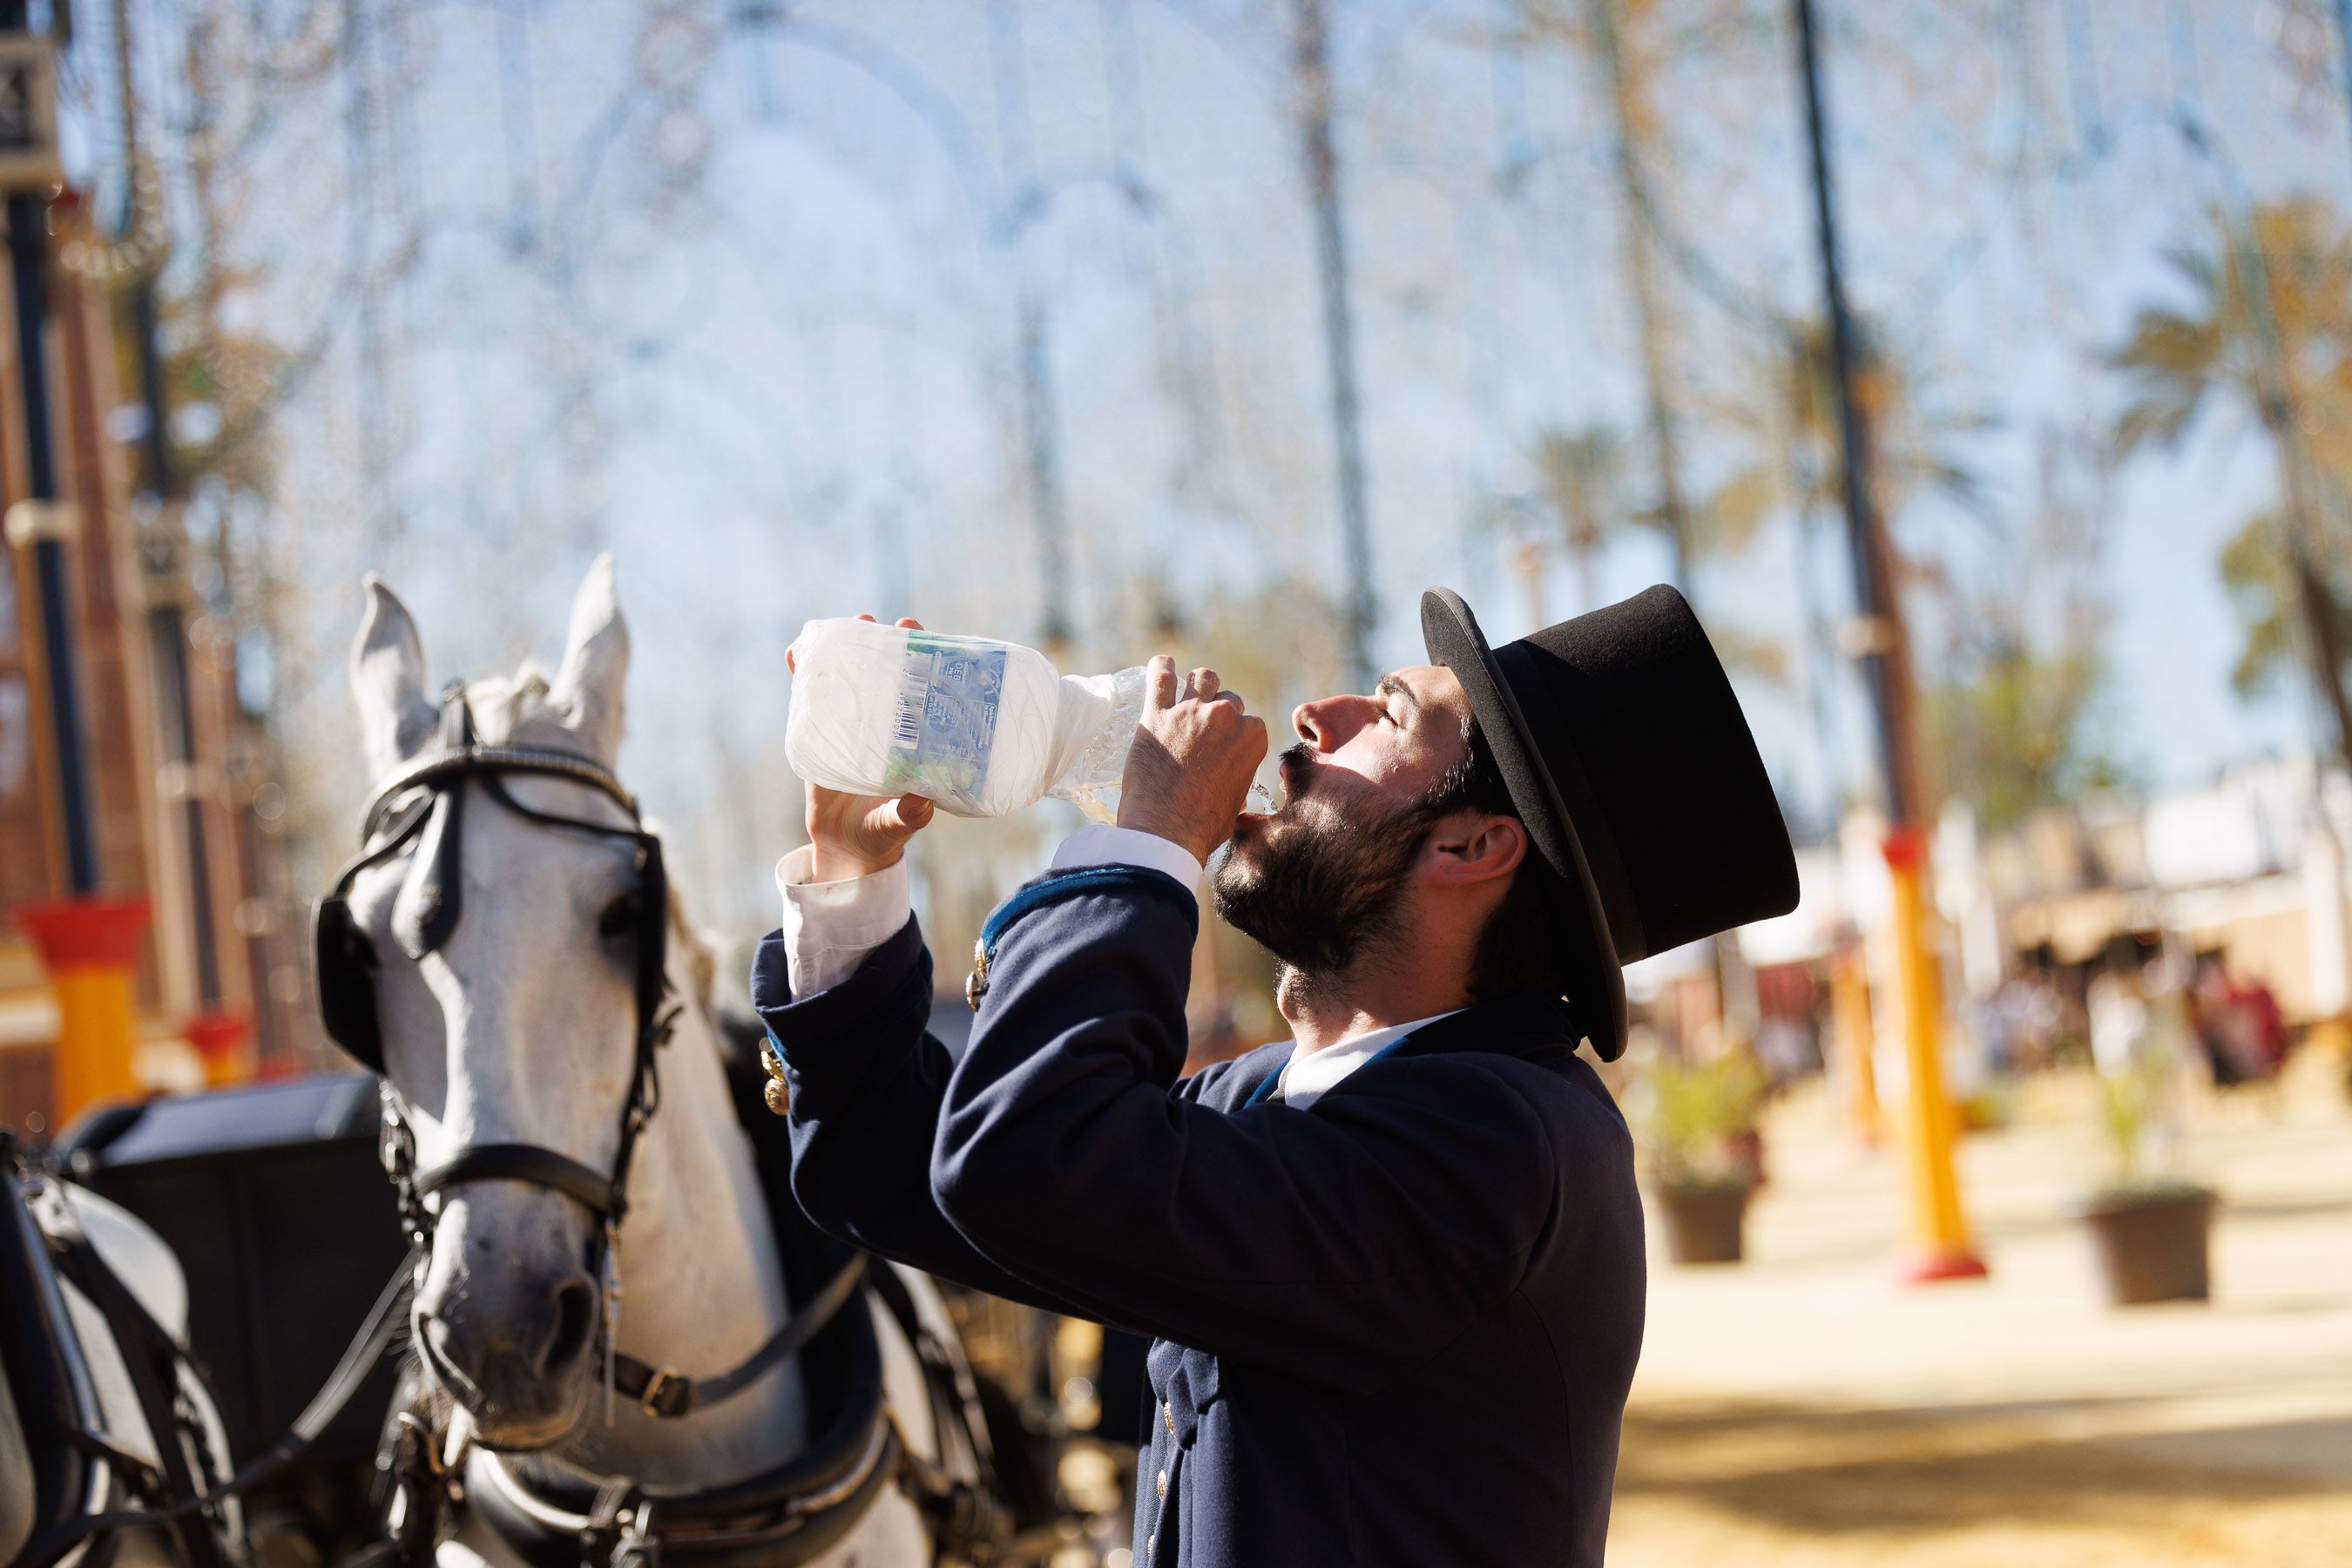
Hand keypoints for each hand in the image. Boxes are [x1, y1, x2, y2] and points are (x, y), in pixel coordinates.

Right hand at [797, 615, 935, 881]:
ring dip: (843, 648)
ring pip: (850, 677)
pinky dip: (803, 674)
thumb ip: (910, 815)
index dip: (923, 659)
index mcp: (916, 738)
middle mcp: (889, 724)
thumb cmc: (883, 835)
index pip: (923, 689)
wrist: (845, 848)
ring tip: (840, 626)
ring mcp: (854, 723)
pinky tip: (796, 654)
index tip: (919, 636)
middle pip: (887, 672)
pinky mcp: (823, 732)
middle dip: (882, 643)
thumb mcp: (899, 824)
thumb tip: (921, 802)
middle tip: (874, 623)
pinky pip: (812, 698)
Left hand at [1117, 656, 1267, 864]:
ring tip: (1187, 694)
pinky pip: (1160, 675)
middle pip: (1227, 700)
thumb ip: (1238, 782)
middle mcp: (1225, 717)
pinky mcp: (1156, 714)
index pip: (1249, 723)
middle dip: (1218, 714)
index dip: (1235, 736)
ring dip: (1198, 685)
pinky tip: (1161, 667)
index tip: (1223, 747)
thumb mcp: (1235, 804)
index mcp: (1252, 737)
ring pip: (1202, 677)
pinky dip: (1161, 668)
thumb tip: (1233, 785)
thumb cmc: (1202, 826)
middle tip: (1202, 731)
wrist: (1165, 831)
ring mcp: (1191, 711)